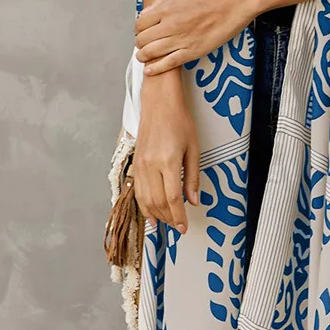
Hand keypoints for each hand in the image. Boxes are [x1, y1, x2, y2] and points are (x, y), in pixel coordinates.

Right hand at [133, 74, 200, 231]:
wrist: (159, 103)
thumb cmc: (179, 121)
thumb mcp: (194, 148)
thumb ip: (193, 177)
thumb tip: (194, 200)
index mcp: (168, 161)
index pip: (173, 198)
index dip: (179, 216)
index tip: (184, 226)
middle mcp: (151, 165)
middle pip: (158, 202)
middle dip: (169, 218)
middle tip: (179, 226)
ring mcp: (140, 165)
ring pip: (145, 199)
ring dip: (156, 215)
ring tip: (167, 223)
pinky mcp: (135, 163)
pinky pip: (137, 190)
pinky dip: (143, 205)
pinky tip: (150, 214)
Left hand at [134, 0, 260, 74]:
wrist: (234, 3)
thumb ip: (162, 2)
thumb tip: (147, 12)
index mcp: (166, 8)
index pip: (140, 23)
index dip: (138, 29)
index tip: (141, 32)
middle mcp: (170, 24)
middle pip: (143, 39)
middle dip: (140, 43)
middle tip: (143, 44)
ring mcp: (181, 39)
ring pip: (151, 52)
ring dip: (143, 56)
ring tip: (144, 57)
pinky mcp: (192, 51)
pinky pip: (168, 63)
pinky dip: (156, 68)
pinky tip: (150, 70)